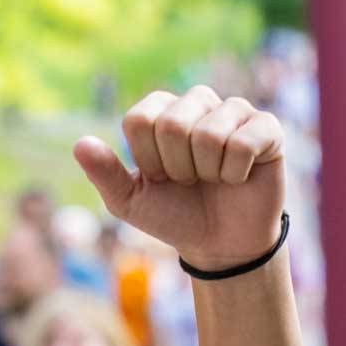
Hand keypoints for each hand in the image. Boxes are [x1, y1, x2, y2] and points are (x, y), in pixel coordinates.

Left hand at [73, 88, 284, 271]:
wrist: (220, 243)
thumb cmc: (174, 216)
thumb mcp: (130, 202)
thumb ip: (104, 174)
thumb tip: (79, 145)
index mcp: (161, 112)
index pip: (139, 120)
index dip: (147, 159)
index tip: (160, 177)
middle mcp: (197, 102)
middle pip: (171, 123)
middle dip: (176, 166)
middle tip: (189, 180)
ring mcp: (234, 111)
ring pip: (208, 133)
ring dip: (207, 170)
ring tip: (213, 178)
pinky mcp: (266, 128)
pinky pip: (243, 142)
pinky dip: (235, 172)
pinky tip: (239, 176)